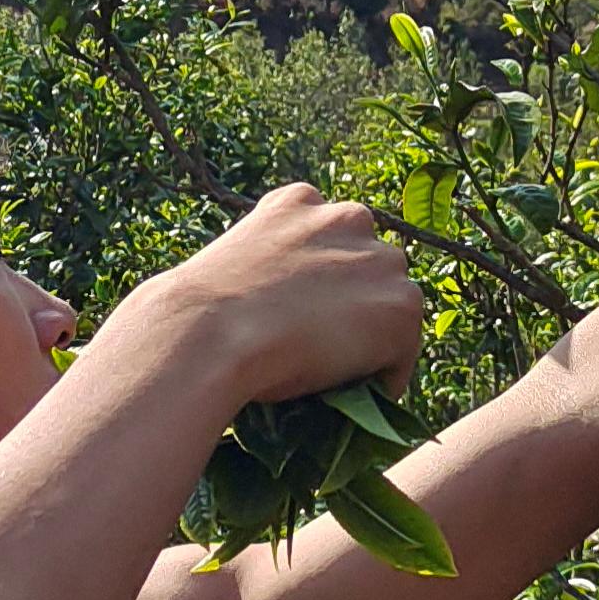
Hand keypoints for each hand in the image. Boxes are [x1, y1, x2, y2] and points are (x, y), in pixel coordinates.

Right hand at [126, 184, 426, 407]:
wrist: (206, 333)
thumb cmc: (195, 311)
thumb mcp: (230, 267)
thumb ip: (263, 271)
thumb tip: (268, 315)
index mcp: (299, 200)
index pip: (330, 237)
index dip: (320, 281)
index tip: (303, 316)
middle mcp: (347, 217)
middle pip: (369, 268)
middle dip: (353, 303)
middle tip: (324, 349)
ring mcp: (380, 260)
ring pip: (389, 307)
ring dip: (371, 337)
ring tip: (339, 378)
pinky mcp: (401, 306)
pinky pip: (403, 353)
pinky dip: (384, 377)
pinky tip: (351, 399)